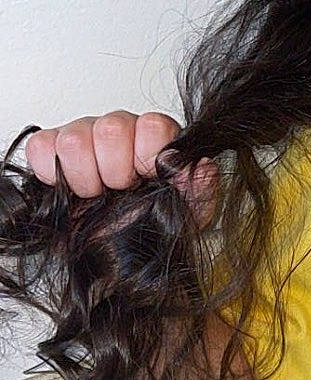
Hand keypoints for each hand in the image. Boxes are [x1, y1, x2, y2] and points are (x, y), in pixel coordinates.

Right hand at [24, 112, 217, 226]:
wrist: (112, 254)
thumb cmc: (147, 226)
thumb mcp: (186, 212)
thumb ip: (200, 186)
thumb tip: (198, 164)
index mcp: (154, 138)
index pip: (153, 125)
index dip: (147, 156)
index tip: (146, 180)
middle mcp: (119, 130)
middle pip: (110, 127)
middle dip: (115, 170)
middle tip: (118, 190)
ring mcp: (83, 136)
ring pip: (73, 139)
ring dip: (84, 176)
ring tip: (94, 193)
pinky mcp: (50, 150)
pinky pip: (41, 147)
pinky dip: (51, 173)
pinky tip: (69, 188)